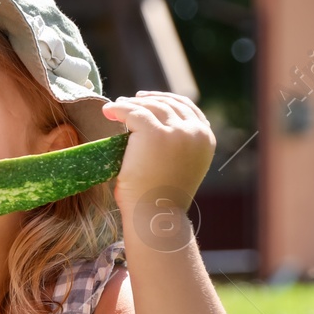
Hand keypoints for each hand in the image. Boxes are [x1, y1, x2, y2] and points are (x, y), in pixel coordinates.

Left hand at [101, 91, 215, 221]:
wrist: (155, 214)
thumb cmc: (160, 199)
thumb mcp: (179, 167)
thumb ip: (177, 148)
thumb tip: (158, 133)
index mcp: (205, 139)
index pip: (188, 109)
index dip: (167, 100)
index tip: (148, 99)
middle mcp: (195, 132)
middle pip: (169, 104)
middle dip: (148, 100)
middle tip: (130, 100)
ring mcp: (176, 131)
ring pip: (151, 107)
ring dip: (132, 104)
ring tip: (116, 107)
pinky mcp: (153, 133)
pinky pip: (133, 112)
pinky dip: (119, 109)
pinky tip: (108, 111)